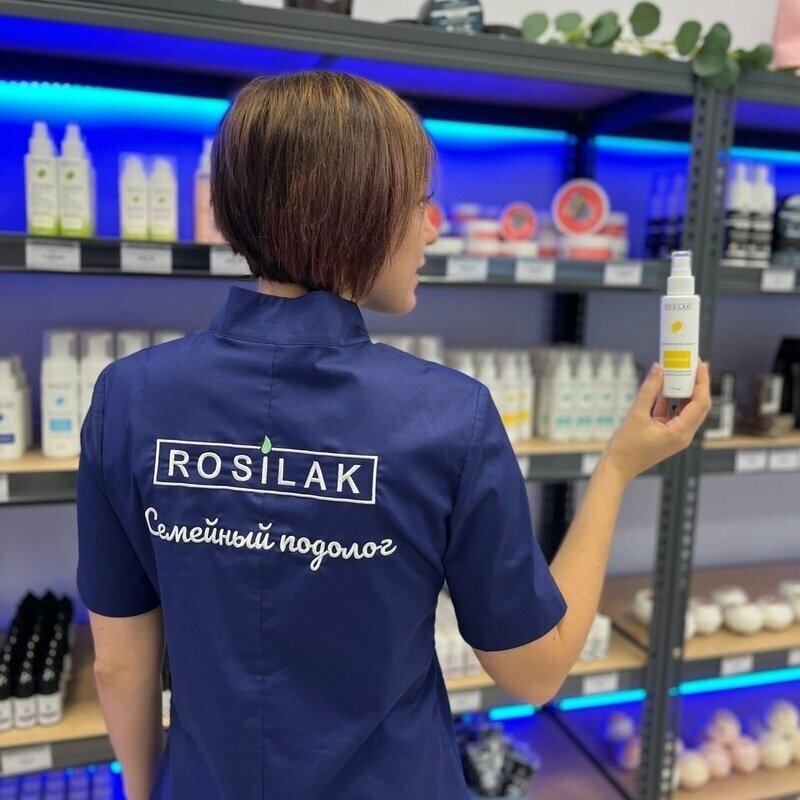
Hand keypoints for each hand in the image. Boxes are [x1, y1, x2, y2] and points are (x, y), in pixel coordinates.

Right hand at [603, 362, 711, 483]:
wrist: (616, 467)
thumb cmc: (626, 449)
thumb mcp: (636, 416)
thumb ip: (648, 391)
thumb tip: (658, 370)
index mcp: (680, 433)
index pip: (700, 403)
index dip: (702, 382)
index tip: (699, 364)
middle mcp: (683, 434)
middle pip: (698, 405)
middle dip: (696, 383)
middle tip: (691, 364)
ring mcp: (675, 434)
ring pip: (687, 408)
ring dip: (684, 390)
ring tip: (679, 371)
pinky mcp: (666, 433)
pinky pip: (674, 413)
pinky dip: (672, 399)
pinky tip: (665, 385)